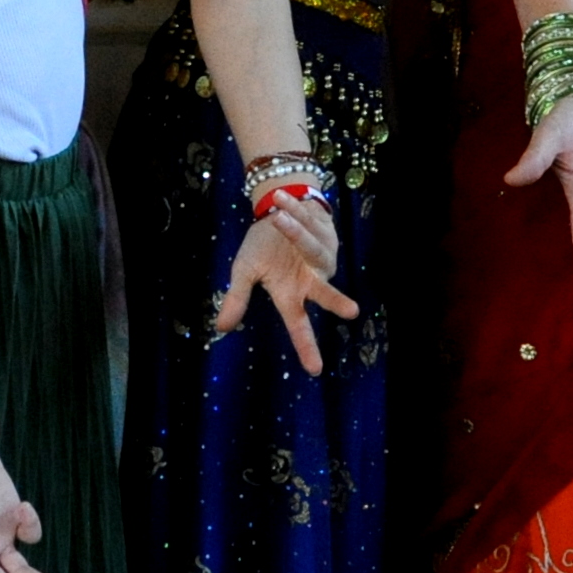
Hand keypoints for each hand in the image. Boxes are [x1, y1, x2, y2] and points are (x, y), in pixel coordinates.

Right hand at [209, 191, 359, 375]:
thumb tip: (221, 328)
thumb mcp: (244, 271)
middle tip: (351, 311)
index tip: (315, 370)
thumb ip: (237, 298)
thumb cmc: (263, 247)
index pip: (298, 325)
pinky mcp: (327, 233)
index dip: (306, 347)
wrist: (276, 209)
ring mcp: (321, 256)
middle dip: (336, 301)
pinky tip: (280, 201)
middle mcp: (310, 279)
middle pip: (324, 294)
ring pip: (311, 246)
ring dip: (294, 231)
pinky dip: (293, 211)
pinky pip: (309, 222)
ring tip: (276, 217)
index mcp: (290, 293)